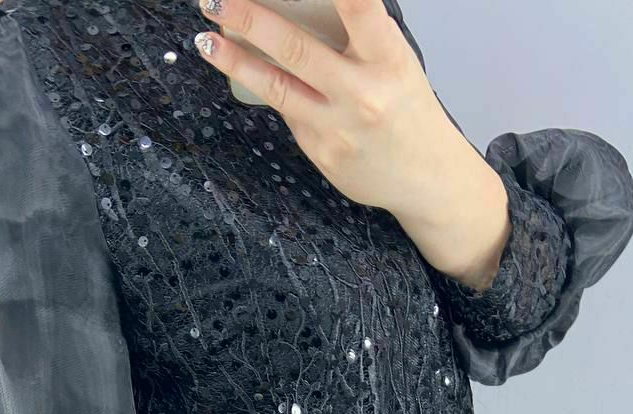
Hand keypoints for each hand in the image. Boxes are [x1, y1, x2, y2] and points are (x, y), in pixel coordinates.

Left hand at [193, 0, 457, 216]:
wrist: (426, 177)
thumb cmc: (408, 109)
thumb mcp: (396, 62)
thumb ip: (358, 36)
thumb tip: (300, 10)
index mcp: (388, 59)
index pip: (359, 9)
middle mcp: (362, 94)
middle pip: (296, 49)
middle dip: (249, 19)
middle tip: (215, 1)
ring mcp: (338, 128)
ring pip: (277, 89)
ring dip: (235, 62)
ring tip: (206, 42)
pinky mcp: (322, 154)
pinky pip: (289, 116)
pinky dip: (274, 94)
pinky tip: (259, 79)